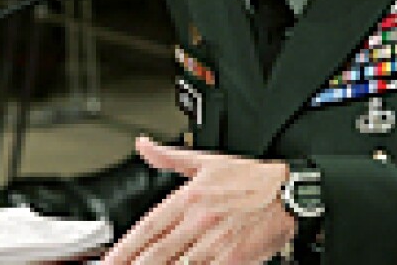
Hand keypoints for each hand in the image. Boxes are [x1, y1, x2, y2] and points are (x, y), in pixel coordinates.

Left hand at [102, 136, 296, 263]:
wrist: (288, 191)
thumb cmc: (249, 178)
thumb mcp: (205, 160)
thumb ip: (168, 156)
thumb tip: (143, 145)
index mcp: (188, 196)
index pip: (147, 227)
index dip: (124, 248)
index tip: (108, 261)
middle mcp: (198, 220)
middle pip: (156, 253)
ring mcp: (215, 242)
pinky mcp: (234, 259)